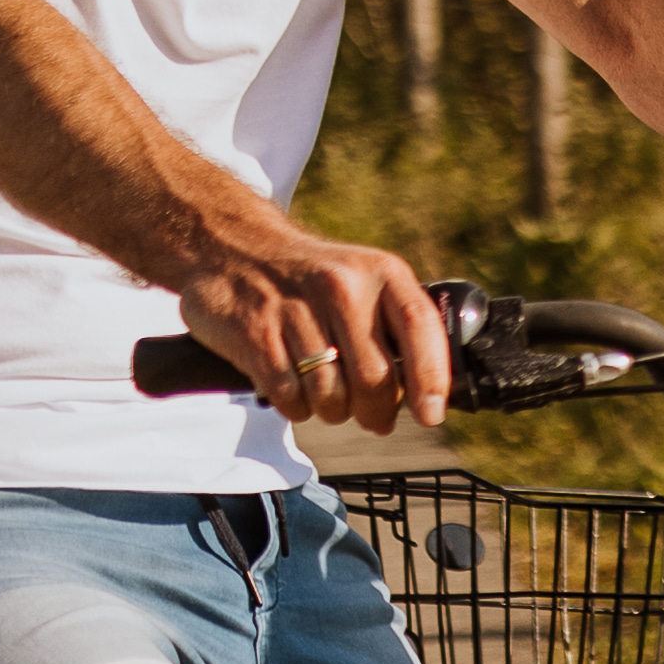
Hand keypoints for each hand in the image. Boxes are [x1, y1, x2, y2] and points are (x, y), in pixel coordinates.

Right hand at [173, 220, 450, 437]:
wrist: (232, 246)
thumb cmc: (312, 280)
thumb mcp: (364, 281)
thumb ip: (396, 329)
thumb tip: (425, 398)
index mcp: (380, 272)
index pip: (419, 324)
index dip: (431, 377)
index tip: (430, 415)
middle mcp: (341, 285)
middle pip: (372, 376)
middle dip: (375, 411)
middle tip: (373, 418)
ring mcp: (295, 308)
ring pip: (330, 394)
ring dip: (333, 410)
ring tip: (327, 395)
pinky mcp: (255, 332)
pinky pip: (289, 396)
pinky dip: (296, 406)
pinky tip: (295, 389)